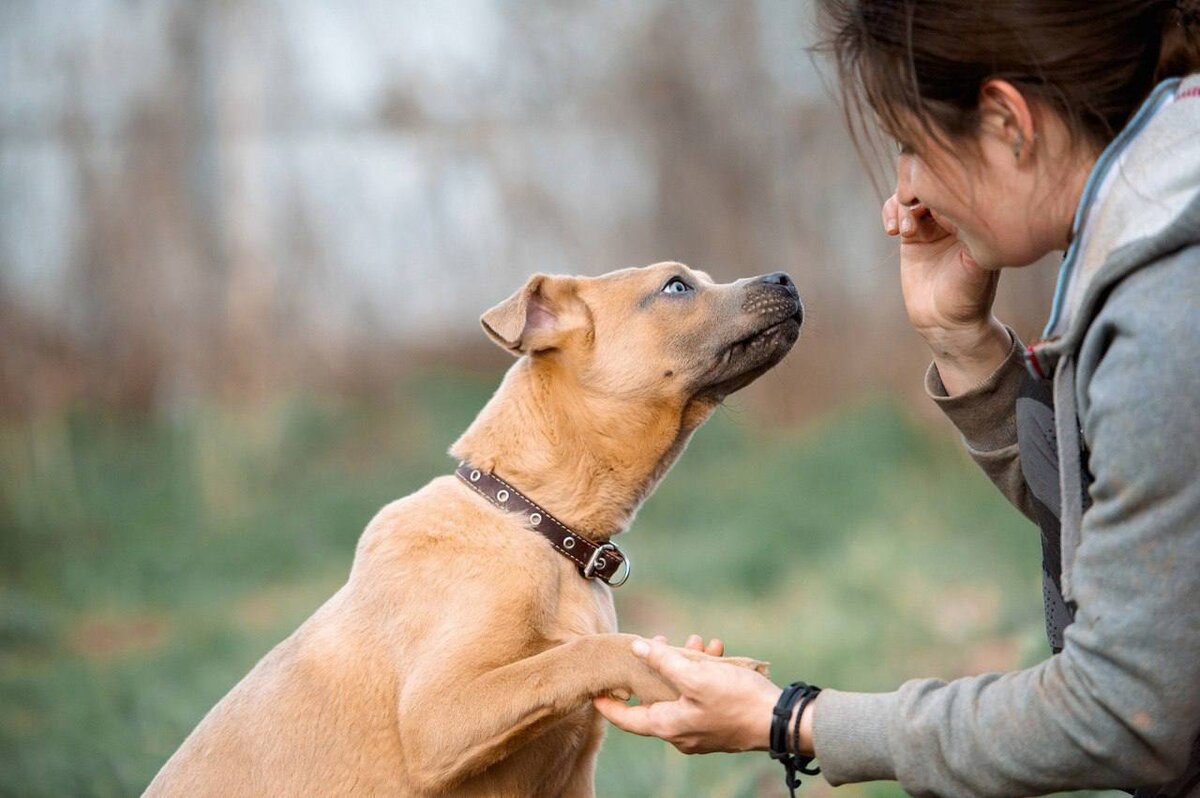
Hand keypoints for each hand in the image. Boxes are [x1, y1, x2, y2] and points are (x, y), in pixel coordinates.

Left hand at [593, 637, 785, 754]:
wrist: (780, 720)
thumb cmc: (736, 700)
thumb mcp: (696, 675)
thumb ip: (662, 661)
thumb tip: (636, 648)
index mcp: (668, 725)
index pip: (626, 718)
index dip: (608, 704)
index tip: (594, 691)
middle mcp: (680, 733)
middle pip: (655, 700)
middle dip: (656, 667)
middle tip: (658, 643)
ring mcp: (700, 731)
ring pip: (681, 693)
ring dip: (686, 665)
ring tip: (697, 642)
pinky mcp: (718, 724)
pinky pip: (702, 697)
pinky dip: (704, 674)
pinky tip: (716, 652)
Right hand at [882, 194, 1011, 393]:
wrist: (946, 323)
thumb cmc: (969, 296)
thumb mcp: (977, 265)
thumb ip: (972, 235)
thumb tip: (966, 204)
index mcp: (978, 216)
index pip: (958, 185)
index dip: (940, 185)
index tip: (930, 199)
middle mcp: (956, 216)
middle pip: (933, 183)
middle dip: (918, 190)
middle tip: (912, 209)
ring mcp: (933, 223)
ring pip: (913, 193)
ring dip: (902, 204)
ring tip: (904, 230)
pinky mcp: (912, 234)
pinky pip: (897, 209)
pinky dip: (890, 212)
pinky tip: (893, 230)